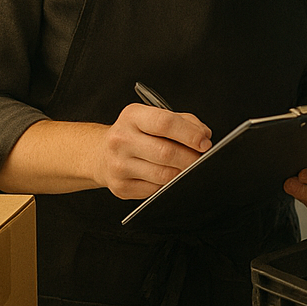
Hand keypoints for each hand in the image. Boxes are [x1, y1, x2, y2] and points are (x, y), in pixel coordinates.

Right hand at [93, 102, 212, 199]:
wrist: (102, 154)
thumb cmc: (136, 134)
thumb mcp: (155, 117)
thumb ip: (184, 122)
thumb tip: (203, 136)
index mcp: (132, 116)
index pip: (165, 123)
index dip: (190, 134)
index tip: (204, 143)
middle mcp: (121, 140)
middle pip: (166, 152)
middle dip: (191, 158)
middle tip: (201, 159)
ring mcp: (118, 165)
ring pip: (163, 175)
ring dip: (182, 173)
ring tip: (187, 167)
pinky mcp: (121, 187)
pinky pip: (156, 189)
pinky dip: (168, 184)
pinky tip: (168, 176)